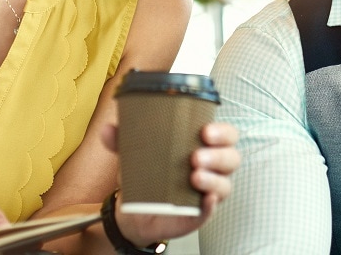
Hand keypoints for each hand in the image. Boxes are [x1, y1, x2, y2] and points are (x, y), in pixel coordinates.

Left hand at [101, 121, 240, 246]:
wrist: (134, 209)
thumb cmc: (146, 174)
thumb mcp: (133, 154)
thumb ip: (122, 140)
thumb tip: (108, 128)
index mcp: (202, 146)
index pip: (226, 136)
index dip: (223, 132)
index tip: (205, 130)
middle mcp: (212, 168)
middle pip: (231, 158)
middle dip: (218, 155)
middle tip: (196, 156)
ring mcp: (208, 191)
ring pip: (225, 184)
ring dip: (213, 179)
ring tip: (194, 176)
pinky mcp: (200, 213)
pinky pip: (211, 210)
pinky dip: (210, 205)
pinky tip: (204, 199)